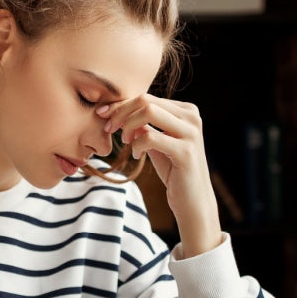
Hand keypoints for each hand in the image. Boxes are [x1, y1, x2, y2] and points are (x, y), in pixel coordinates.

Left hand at [97, 96, 221, 256]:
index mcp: (186, 110)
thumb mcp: (158, 142)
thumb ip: (145, 125)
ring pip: (148, 111)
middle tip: (109, 129)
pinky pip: (150, 136)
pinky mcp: (185, 151)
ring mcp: (191, 133)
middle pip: (146, 100)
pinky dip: (137, 144)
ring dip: (128, 125)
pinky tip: (137, 155)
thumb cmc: (174, 170)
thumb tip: (118, 110)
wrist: (193, 200)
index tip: (103, 115)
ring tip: (125, 142)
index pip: (147, 97)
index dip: (121, 104)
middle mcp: (192, 117)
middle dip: (121, 113)